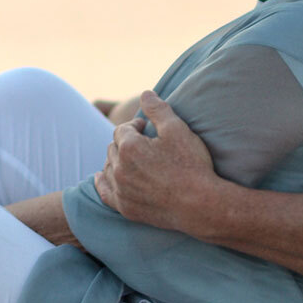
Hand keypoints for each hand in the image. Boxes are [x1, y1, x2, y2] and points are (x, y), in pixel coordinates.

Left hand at [95, 90, 218, 232]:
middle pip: (113, 147)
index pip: (123, 129)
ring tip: (133, 159)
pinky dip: (103, 182)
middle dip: (126, 142)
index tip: (147, 128)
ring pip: (108, 167)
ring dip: (117, 160)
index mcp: (129, 147)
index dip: (135, 126)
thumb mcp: (177, 130)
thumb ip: (158, 109)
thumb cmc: (192, 165)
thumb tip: (145, 94)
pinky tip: (102, 176)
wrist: (201, 205)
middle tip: (144, 144)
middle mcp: (119, 169)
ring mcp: (120, 190)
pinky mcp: (125, 208)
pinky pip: (105, 192)